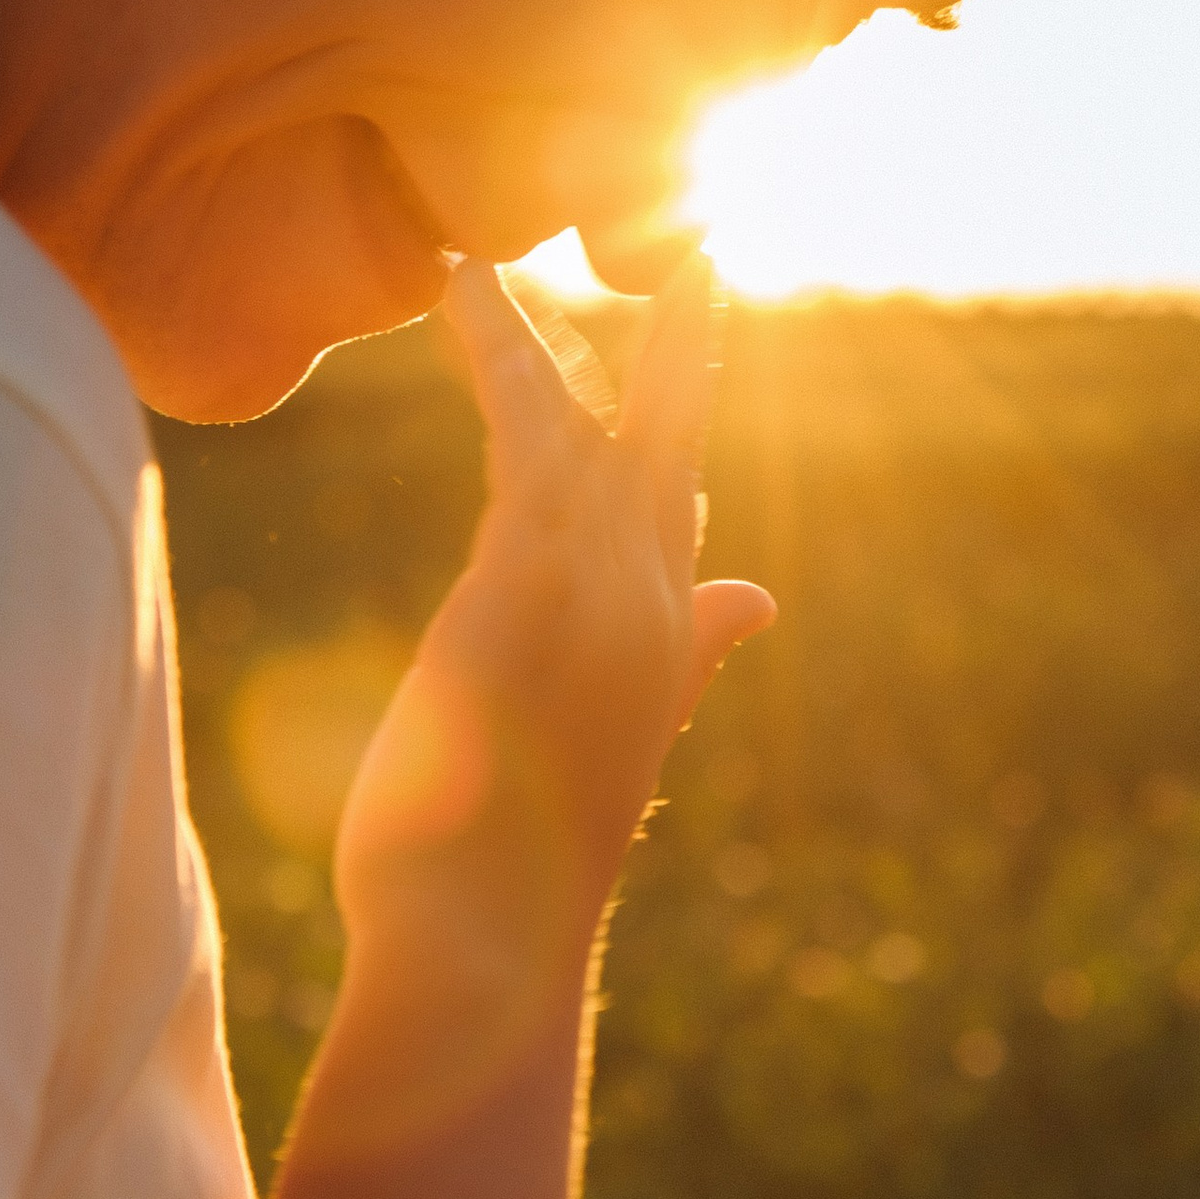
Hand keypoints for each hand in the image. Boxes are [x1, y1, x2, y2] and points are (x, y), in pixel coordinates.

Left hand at [331, 259, 774, 1003]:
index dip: (673, 455)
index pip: (677, 530)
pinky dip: (494, 348)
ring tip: (501, 250)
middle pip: (672, 449)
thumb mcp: (595, 775)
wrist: (484, 948)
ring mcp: (599, 585)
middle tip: (702, 264)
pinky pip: (520, 423)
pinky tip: (457, 287)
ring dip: (546, 330)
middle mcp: (648, 611)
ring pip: (587, 419)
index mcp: (657, 663)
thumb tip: (742, 628)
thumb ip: (670, 688)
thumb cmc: (513, 885)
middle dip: (686, 356)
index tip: (680, 390)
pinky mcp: (532, 570)